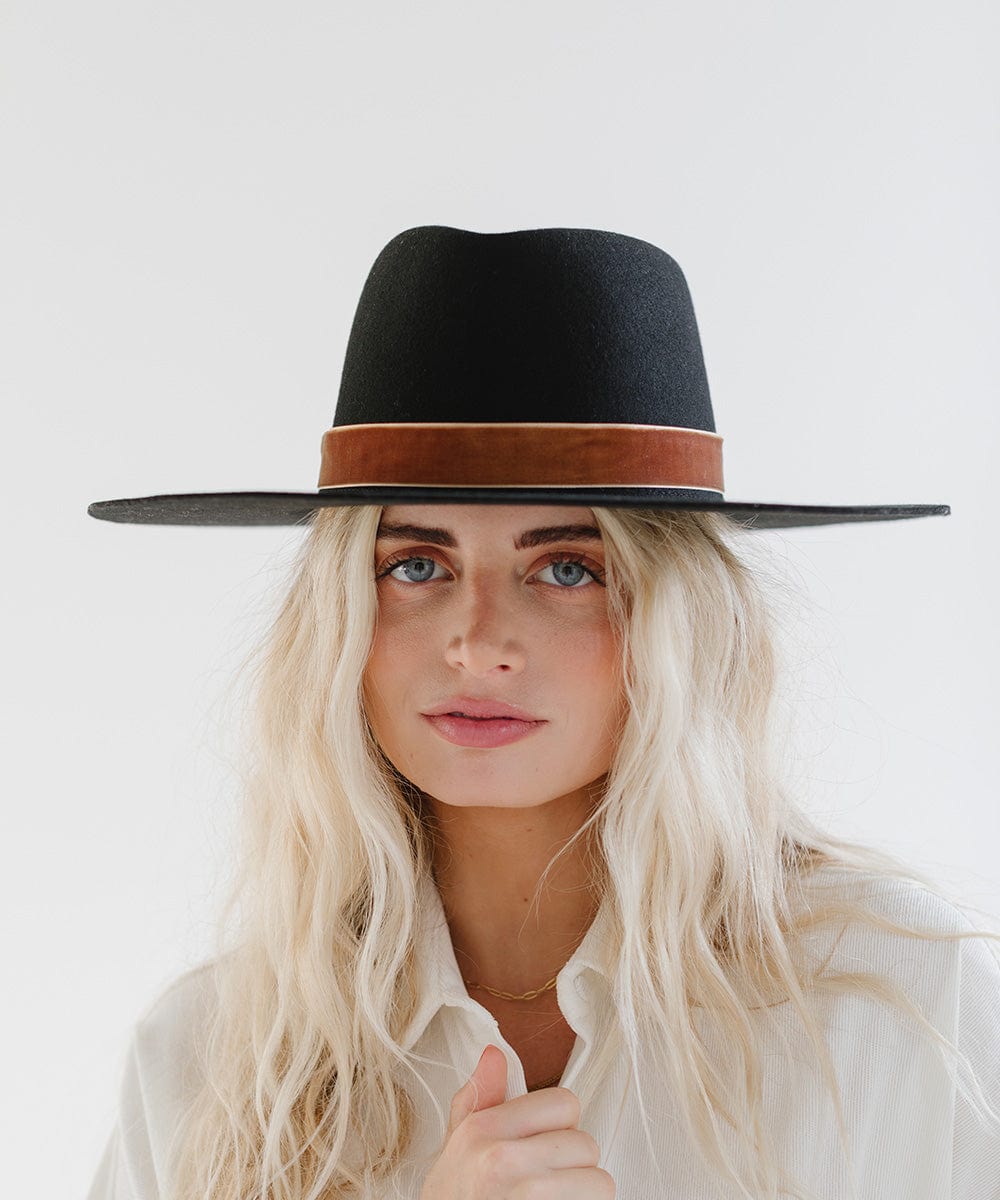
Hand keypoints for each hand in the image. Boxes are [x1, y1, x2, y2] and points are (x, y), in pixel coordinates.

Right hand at [418, 1042, 614, 1197]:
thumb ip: (479, 1099)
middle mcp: (503, 1160)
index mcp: (483, 1131)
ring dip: (583, 1195)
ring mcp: (528, 1196)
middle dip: (574, 1166)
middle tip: (549, 1183)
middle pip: (586, 1143)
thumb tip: (494, 1055)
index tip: (544, 1147)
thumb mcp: (455, 1151)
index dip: (559, 1126)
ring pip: (599, 1182)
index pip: (564, 1103)